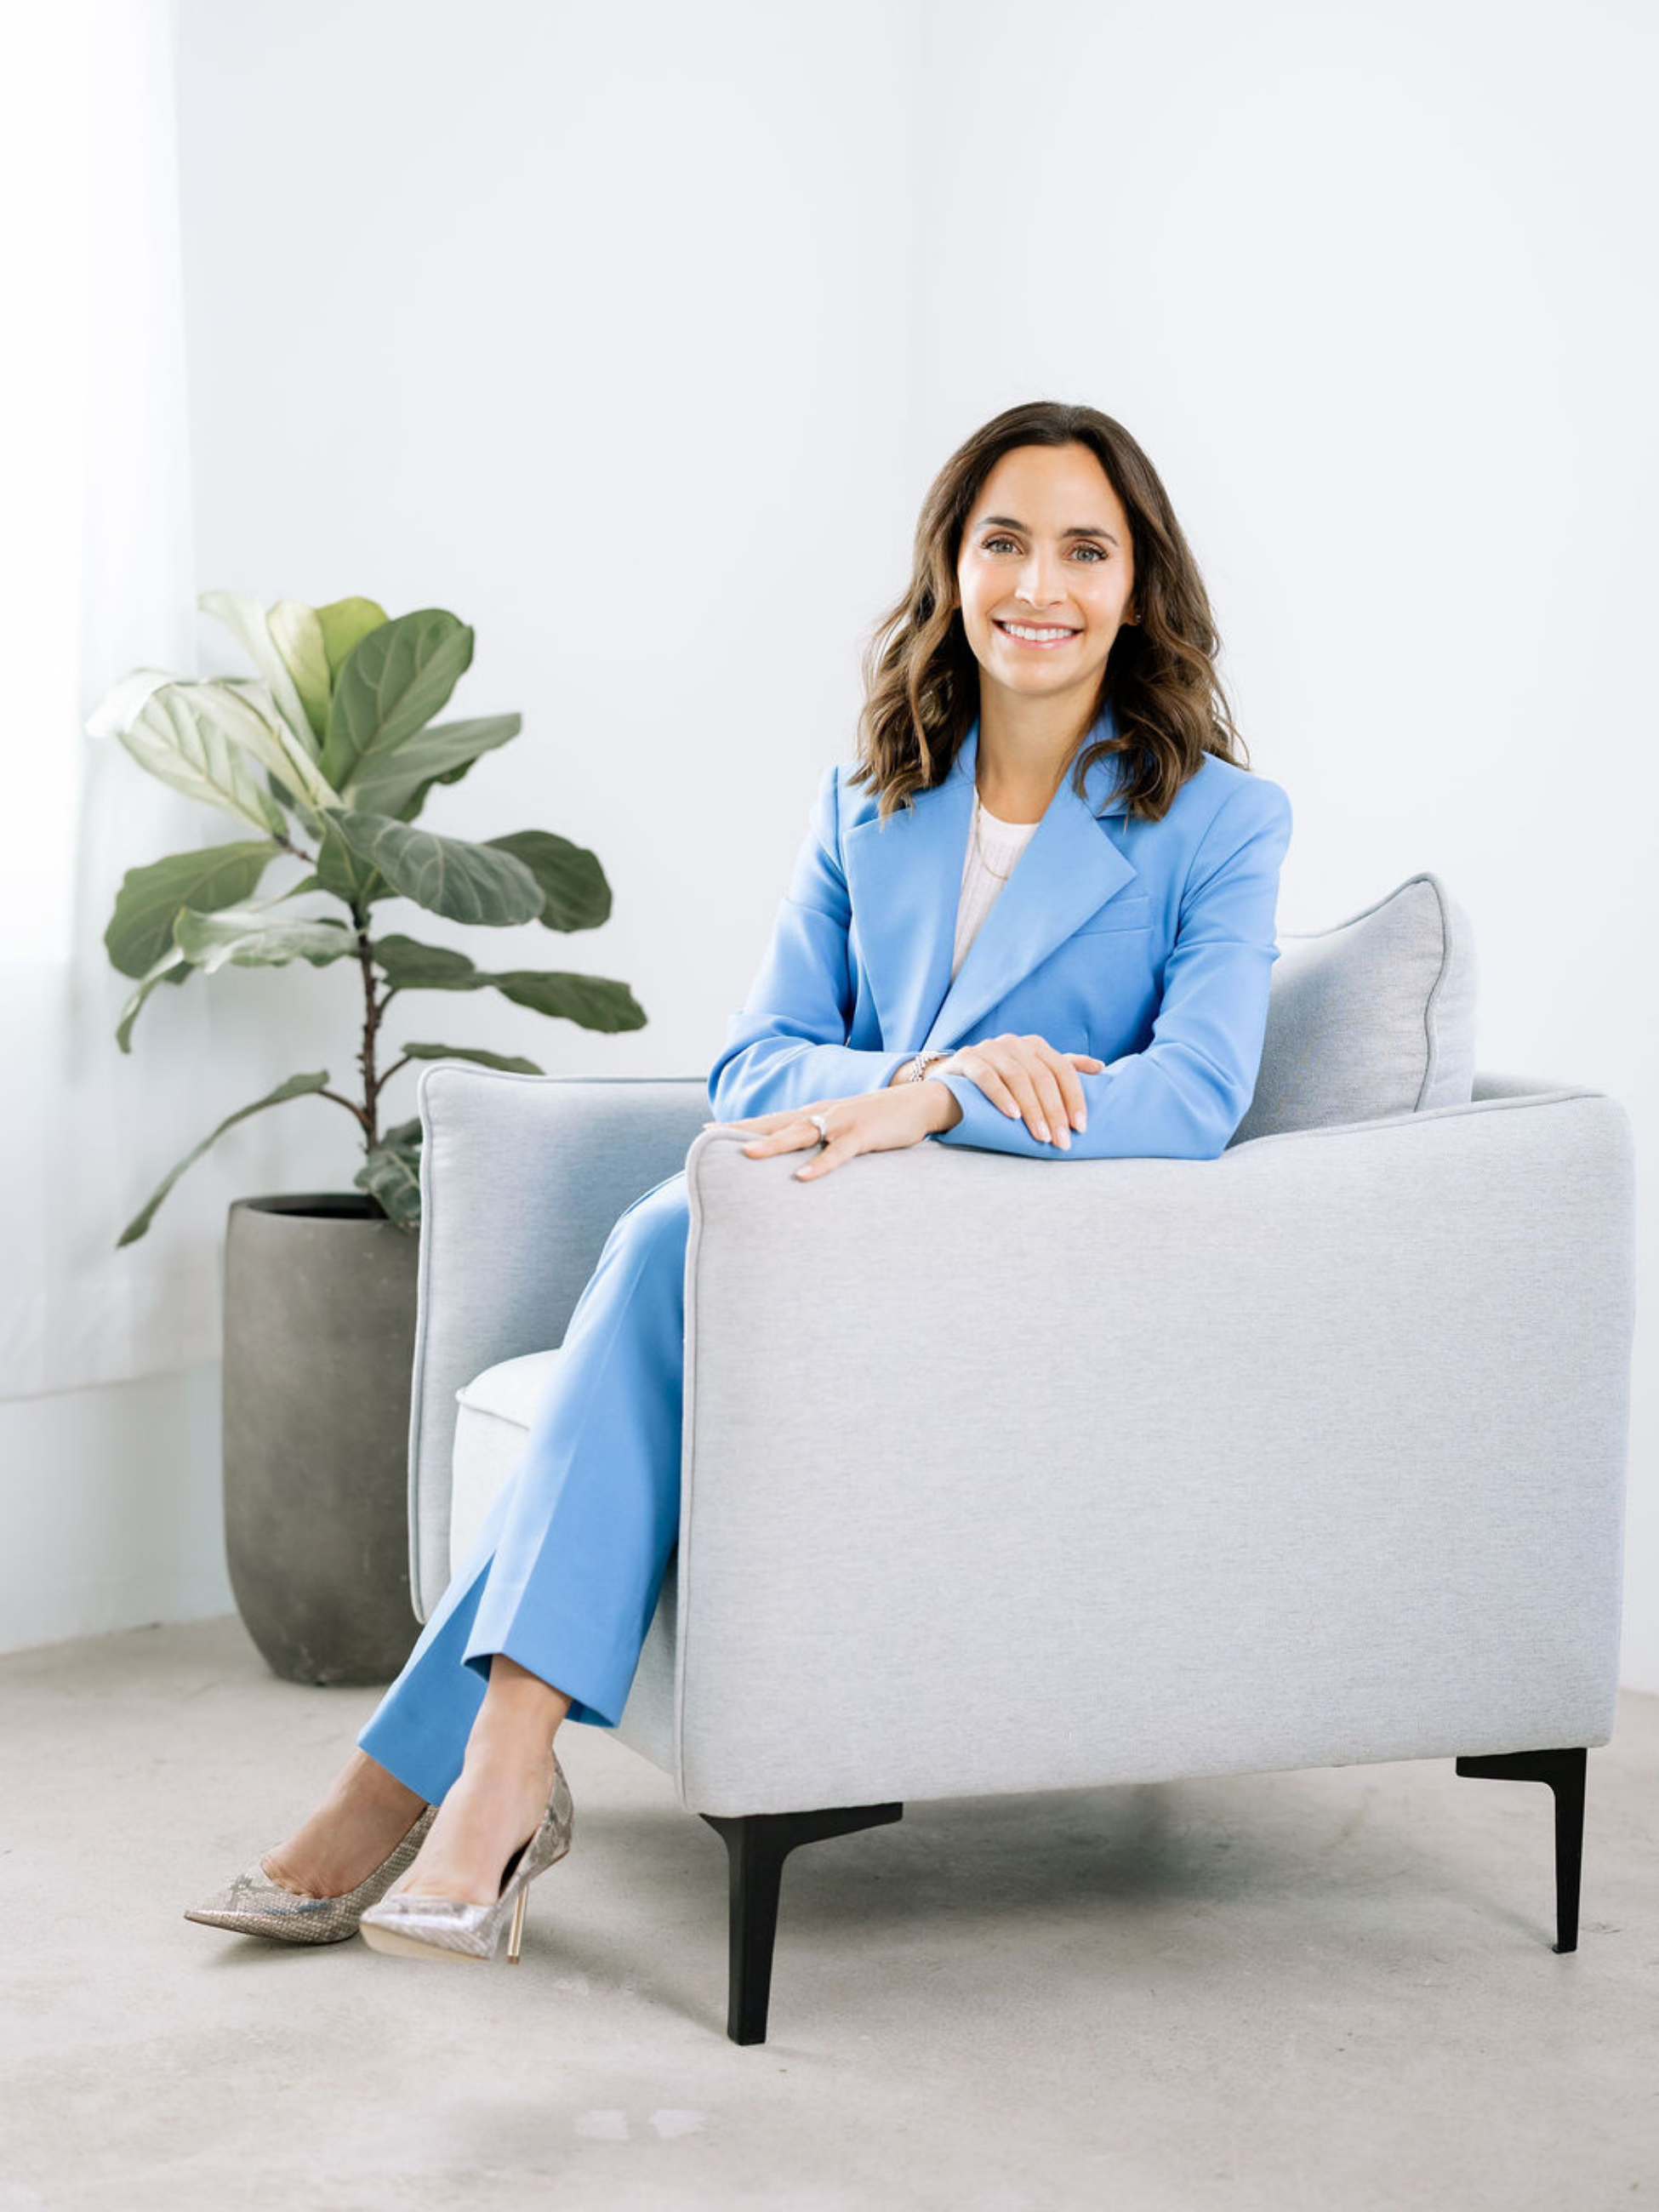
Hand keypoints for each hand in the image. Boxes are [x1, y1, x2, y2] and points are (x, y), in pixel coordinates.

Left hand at [706, 1083, 948, 1180]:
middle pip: (776, 1123)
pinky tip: (801, 1176)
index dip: (741, 1124)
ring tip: (746, 1154)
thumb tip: (797, 1156)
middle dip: (743, 1130)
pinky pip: (837, 1153)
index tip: (708, 1130)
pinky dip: (819, 1164)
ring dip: (773, 1144)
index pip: (771, 1118)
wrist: (919, 1102)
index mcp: (816, 1113)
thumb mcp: (844, 1125)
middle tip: (711, 1136)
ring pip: (800, 1134)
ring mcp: (841, 1123)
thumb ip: (821, 1136)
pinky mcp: (862, 1136)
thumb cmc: (879, 1119)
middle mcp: (822, 1114)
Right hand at [934, 1036, 1104, 1147]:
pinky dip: (1001, 1096)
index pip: (1063, 1070)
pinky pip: (987, 1076)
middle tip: (1061, 1141)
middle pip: (1042, 1076)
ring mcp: (989, 1048)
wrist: (949, 1083)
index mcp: (1034, 1045)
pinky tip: (1012, 1116)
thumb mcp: (1032, 1072)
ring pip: (1018, 1078)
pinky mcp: (966, 1059)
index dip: (1074, 1098)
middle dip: (1055, 1112)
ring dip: (1032, 1110)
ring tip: (1041, 1136)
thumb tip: (1099, 1067)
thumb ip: (1061, 1069)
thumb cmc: (998, 1082)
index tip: (1081, 1127)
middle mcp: (1014, 1042)